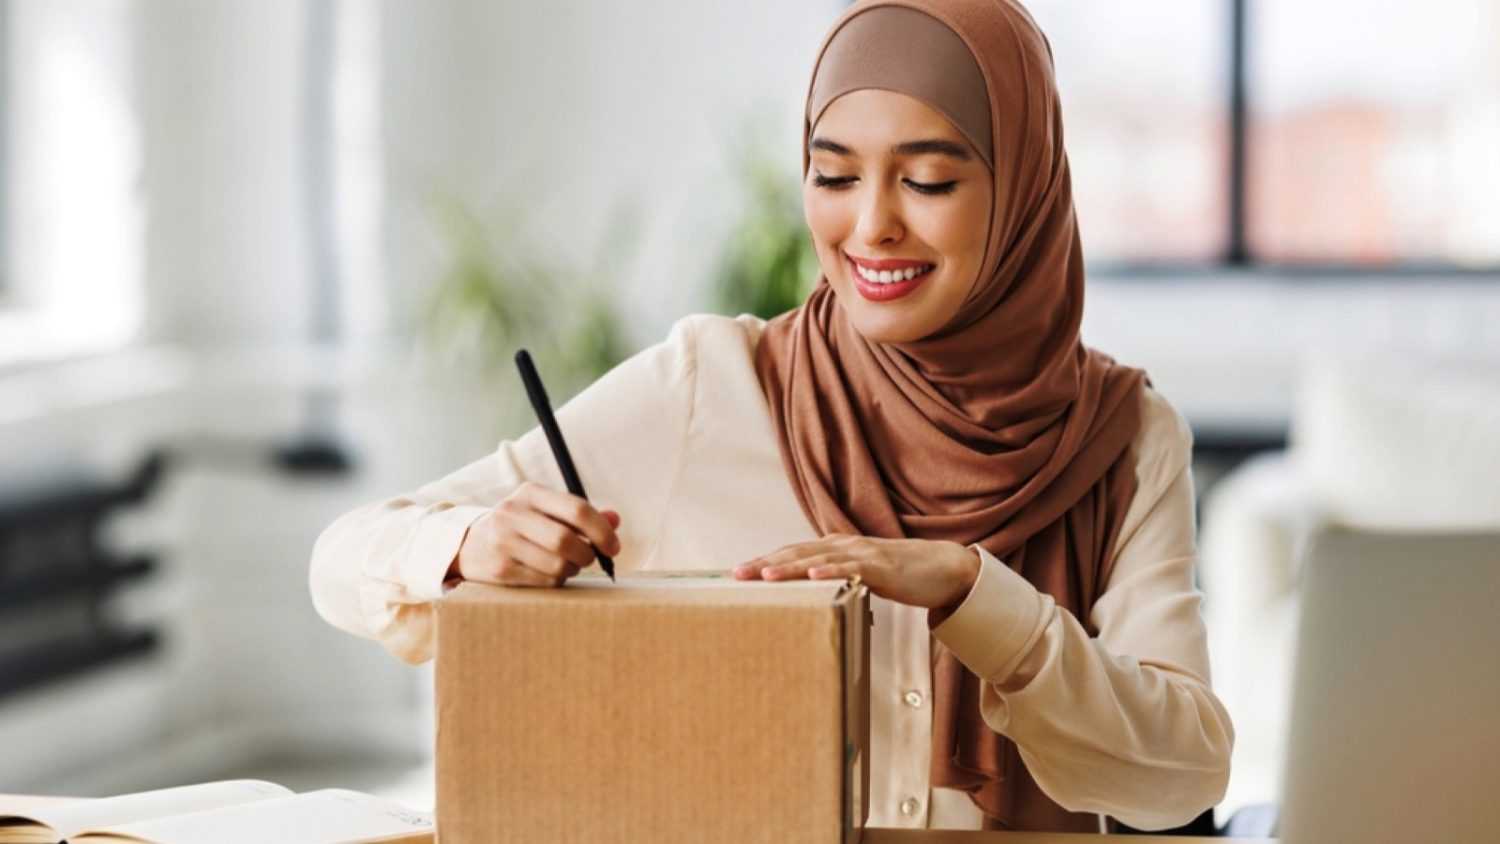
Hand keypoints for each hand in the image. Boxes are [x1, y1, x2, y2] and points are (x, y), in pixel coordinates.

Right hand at [448, 481, 622, 586]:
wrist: (469, 545)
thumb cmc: (520, 527)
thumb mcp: (546, 511)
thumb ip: (581, 515)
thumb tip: (615, 520)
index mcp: (530, 493)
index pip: (577, 510)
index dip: (602, 531)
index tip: (614, 548)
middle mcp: (512, 513)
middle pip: (566, 541)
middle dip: (587, 555)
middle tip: (589, 559)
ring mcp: (502, 542)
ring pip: (557, 565)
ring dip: (571, 570)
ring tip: (566, 565)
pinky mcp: (499, 569)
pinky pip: (544, 582)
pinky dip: (555, 581)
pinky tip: (548, 573)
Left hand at [732, 533, 980, 614]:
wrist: (944, 568)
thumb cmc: (901, 576)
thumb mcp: (861, 578)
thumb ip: (837, 583)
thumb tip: (810, 600)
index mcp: (836, 549)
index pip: (793, 553)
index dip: (765, 561)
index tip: (737, 573)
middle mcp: (844, 546)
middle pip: (797, 552)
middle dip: (765, 563)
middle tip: (736, 574)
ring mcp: (862, 554)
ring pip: (819, 557)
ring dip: (790, 566)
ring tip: (764, 575)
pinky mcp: (881, 566)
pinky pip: (852, 567)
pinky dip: (831, 570)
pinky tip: (814, 575)